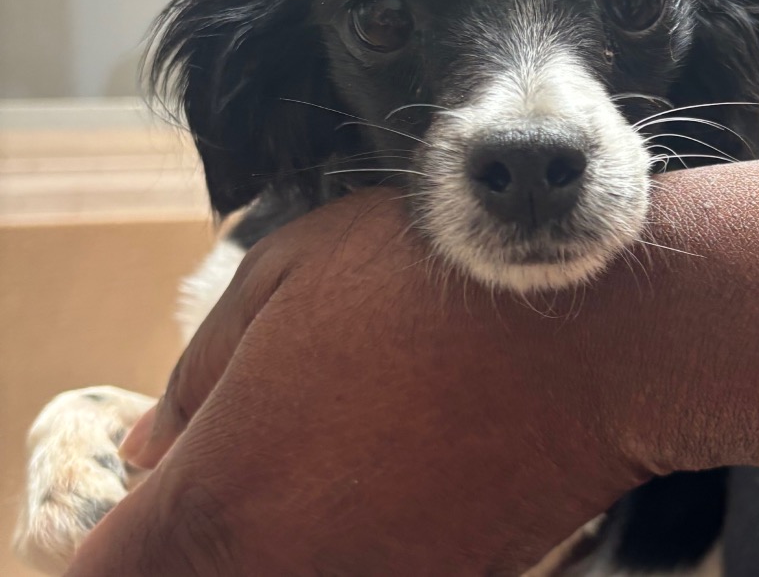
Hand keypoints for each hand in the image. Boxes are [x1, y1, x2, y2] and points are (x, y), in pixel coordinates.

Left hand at [65, 190, 678, 575]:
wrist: (591, 333)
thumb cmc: (431, 278)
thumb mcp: (288, 272)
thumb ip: (199, 368)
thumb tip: (151, 450)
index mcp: (224, 490)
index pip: (106, 568)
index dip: (117, 530)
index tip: (160, 483)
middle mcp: (286, 570)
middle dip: (196, 536)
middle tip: (255, 454)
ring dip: (280, 536)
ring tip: (335, 453)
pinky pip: (362, 571)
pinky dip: (356, 539)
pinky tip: (397, 472)